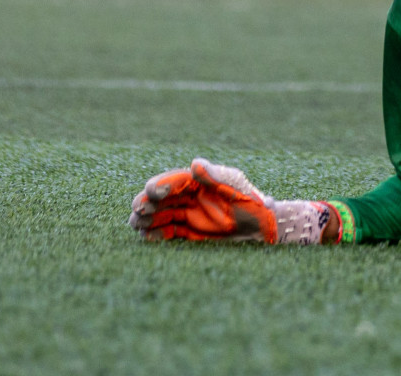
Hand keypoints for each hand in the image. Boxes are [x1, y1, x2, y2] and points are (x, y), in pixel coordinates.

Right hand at [128, 158, 330, 243]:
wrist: (262, 225)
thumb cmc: (252, 200)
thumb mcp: (235, 187)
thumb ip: (215, 177)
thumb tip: (195, 163)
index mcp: (198, 181)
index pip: (174, 180)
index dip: (161, 185)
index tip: (152, 191)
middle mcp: (189, 196)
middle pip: (161, 198)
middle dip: (147, 202)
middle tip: (138, 209)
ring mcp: (187, 214)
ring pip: (160, 214)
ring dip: (147, 218)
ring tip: (137, 224)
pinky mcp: (188, 231)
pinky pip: (167, 232)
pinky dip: (156, 234)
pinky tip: (148, 237)